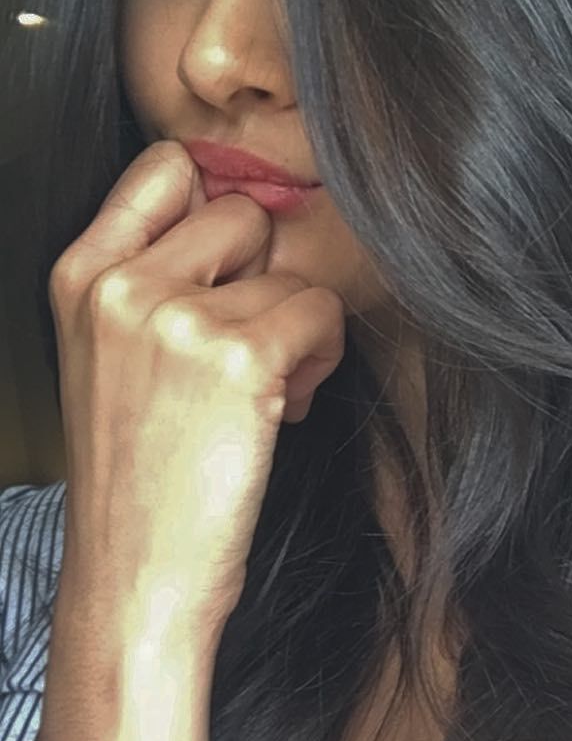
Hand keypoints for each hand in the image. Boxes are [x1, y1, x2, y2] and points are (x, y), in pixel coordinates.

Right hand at [47, 140, 345, 656]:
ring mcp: (177, 317)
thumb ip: (159, 277)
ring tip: (260, 394)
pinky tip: (284, 406)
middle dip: (262, 277)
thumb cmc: (139, 470)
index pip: (166, 167)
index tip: (231, 266)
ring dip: (296, 330)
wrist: (138, 573)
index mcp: (81, 276)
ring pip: (292, 272)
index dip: (215, 207)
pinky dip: (320, 358)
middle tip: (246, 347)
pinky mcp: (238, 357)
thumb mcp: (113, 357)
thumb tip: (249, 213)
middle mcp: (121, 285)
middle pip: (243, 213)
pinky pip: (321, 313)